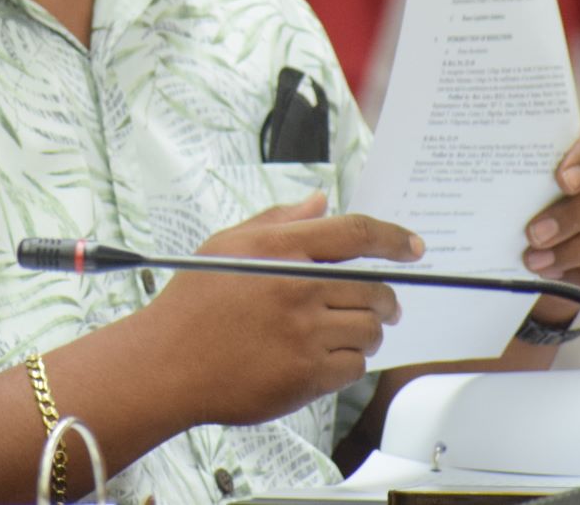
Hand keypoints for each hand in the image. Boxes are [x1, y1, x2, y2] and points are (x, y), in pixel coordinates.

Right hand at [141, 192, 423, 428]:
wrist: (166, 363)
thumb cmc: (192, 303)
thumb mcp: (226, 245)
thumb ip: (278, 221)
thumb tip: (319, 202)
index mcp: (278, 249)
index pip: (354, 234)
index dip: (392, 238)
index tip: (412, 247)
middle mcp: (297, 288)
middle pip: (373, 289)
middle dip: (382, 299)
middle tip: (377, 306)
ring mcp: (304, 333)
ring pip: (370, 330)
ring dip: (367, 331)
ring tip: (344, 332)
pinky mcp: (307, 375)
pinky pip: (354, 367)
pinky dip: (348, 363)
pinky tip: (322, 358)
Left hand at [522, 116, 579, 317]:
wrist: (566, 237)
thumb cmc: (545, 193)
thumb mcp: (537, 176)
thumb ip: (526, 173)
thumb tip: (484, 184)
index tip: (561, 180)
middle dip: (571, 216)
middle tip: (534, 234)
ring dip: (573, 251)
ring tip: (535, 261)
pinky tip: (557, 276)